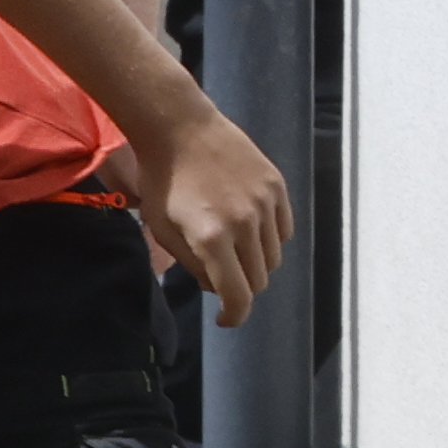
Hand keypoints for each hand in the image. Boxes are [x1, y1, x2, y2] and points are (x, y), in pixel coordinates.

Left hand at [133, 106, 290, 325]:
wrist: (181, 128)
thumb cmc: (163, 181)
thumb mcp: (163, 230)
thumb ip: (193, 265)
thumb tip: (220, 289)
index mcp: (212, 239)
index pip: (238, 296)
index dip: (234, 316)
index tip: (226, 319)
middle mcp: (245, 224)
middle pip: (258, 280)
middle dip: (240, 288)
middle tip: (222, 277)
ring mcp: (265, 204)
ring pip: (273, 258)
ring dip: (255, 264)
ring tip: (233, 250)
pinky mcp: (277, 187)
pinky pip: (284, 231)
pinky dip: (270, 240)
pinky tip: (250, 230)